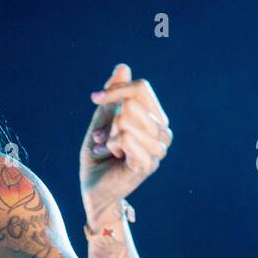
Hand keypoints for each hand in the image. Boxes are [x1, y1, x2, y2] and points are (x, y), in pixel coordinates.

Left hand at [79, 64, 171, 224]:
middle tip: (105, 139)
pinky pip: (126, 136)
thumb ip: (114, 96)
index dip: (115, 90)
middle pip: (132, 103)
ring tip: (108, 150)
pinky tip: (111, 157)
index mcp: (155, 119)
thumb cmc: (98, 157)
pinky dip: (110, 145)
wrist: (94, 190)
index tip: (95, 98)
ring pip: (127, 119)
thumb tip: (123, 67)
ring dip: (108, 135)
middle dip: (109, 120)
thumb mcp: (102, 121)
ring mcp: (158, 149)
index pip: (141, 88)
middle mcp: (162, 132)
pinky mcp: (148, 163)